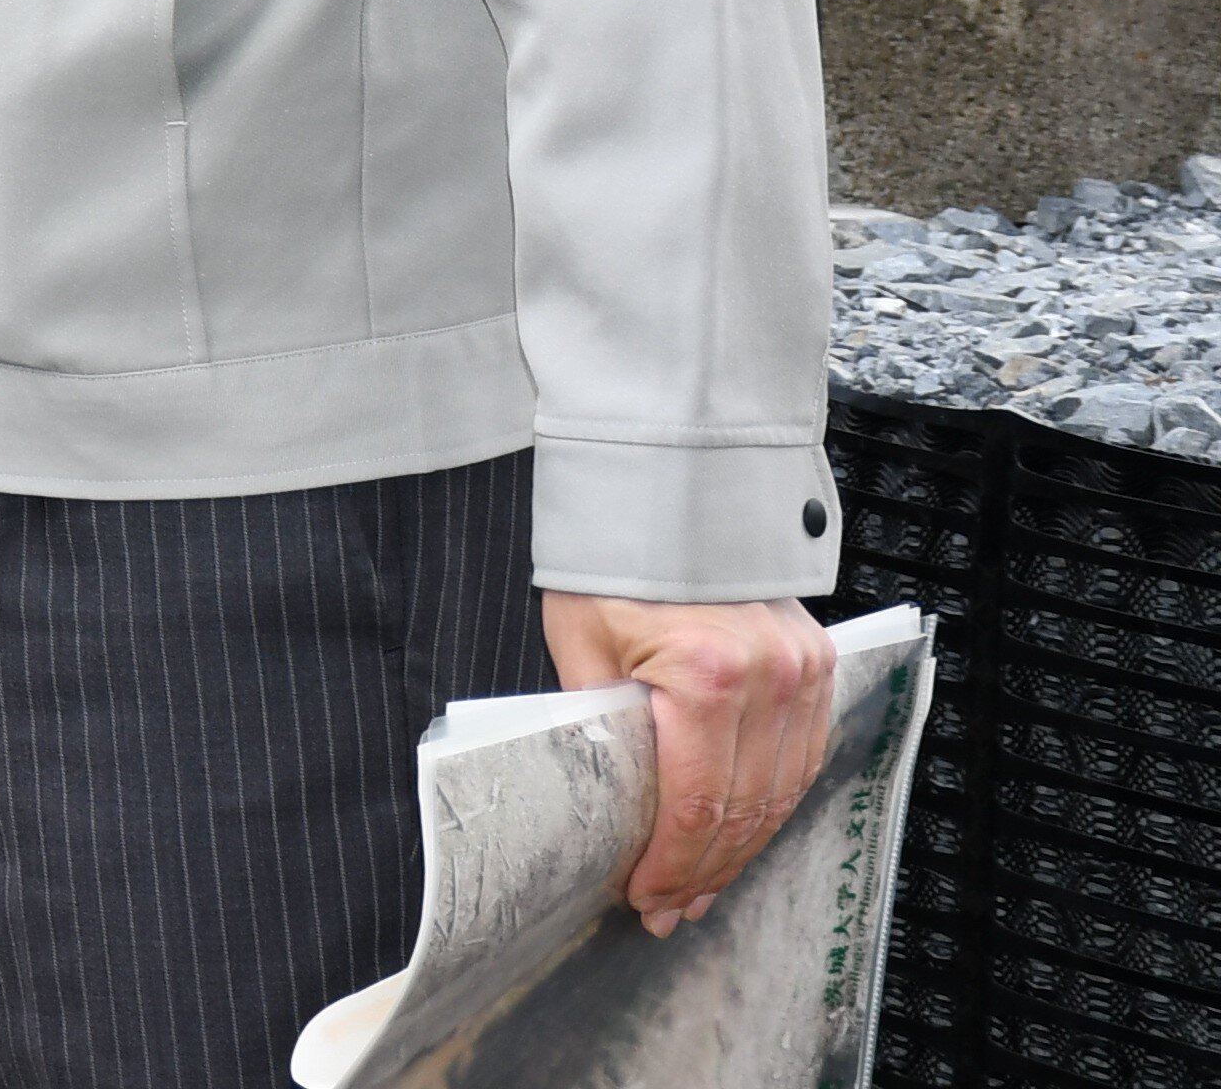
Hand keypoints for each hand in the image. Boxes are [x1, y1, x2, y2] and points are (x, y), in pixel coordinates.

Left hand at [544, 590, 836, 932]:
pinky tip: (743, 830)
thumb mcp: (582, 646)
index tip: (646, 898)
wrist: (663, 491)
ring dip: (743, 845)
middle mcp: (770, 676)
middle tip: (672, 907)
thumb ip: (603, 726)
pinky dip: (773, 801)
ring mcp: (802, 669)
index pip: (695, 802)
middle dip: (705, 868)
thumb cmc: (609, 566)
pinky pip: (803, 754)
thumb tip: (612, 807)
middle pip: (745, 807)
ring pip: (782, 790)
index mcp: (707, 674)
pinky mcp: (817, 659)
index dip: (673, 863)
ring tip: (702, 884)